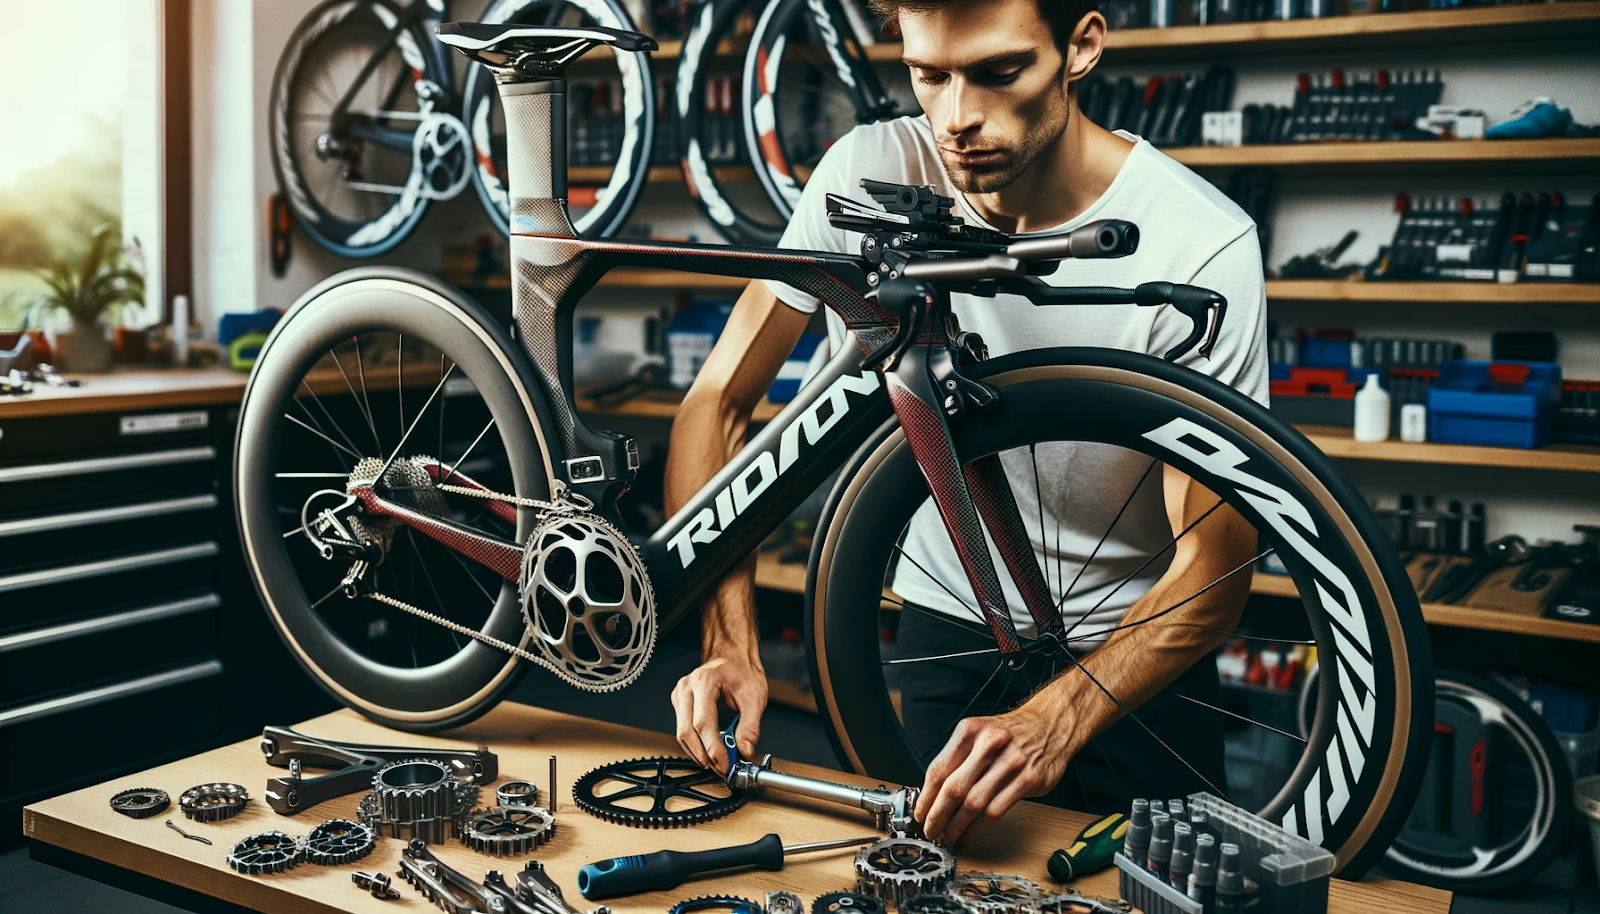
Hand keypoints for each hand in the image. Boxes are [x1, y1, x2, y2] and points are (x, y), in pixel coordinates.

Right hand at [671, 654, 766, 773]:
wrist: (731, 656)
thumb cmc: (741, 670)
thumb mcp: (755, 696)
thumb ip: (750, 726)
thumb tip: (744, 751)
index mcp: (705, 680)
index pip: (703, 722)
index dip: (713, 748)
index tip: (725, 764)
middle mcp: (687, 686)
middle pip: (687, 730)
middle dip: (705, 755)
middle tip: (722, 768)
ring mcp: (680, 694)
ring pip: (682, 733)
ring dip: (699, 752)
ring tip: (718, 762)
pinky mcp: (679, 702)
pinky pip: (682, 729)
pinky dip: (695, 744)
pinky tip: (709, 750)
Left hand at [914, 700, 1071, 844]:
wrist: (1050, 724)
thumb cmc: (1010, 734)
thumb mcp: (979, 734)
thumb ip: (958, 760)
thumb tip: (933, 795)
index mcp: (970, 732)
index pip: (939, 769)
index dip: (925, 798)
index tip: (919, 814)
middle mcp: (989, 744)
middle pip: (953, 789)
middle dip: (937, 816)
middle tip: (930, 831)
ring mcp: (1011, 762)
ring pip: (974, 804)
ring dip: (956, 827)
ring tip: (948, 837)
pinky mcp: (1028, 779)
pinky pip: (996, 810)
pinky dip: (978, 828)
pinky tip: (969, 835)